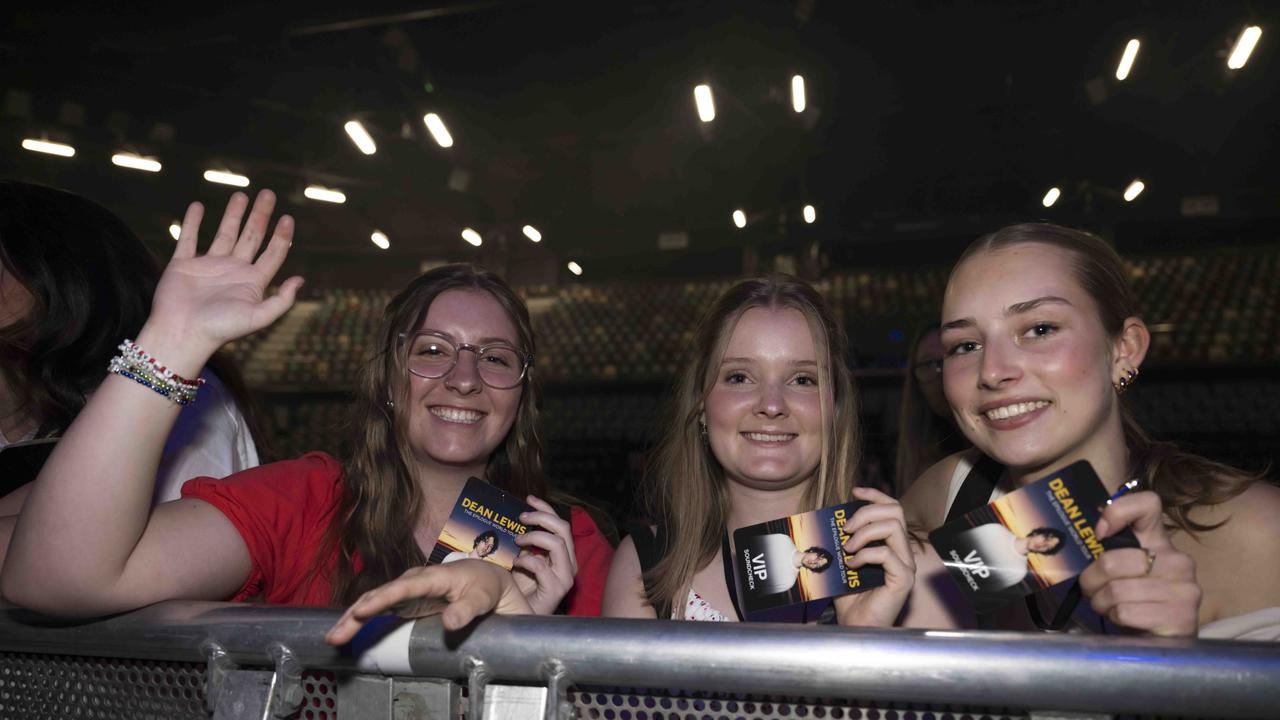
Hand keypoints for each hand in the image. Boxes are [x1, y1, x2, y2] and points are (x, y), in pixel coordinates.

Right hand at [148, 190, 302, 358]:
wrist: (182, 334)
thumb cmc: (220, 329)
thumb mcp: (258, 317)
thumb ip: (282, 300)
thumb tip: (301, 280)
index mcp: (252, 282)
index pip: (272, 254)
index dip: (282, 236)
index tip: (288, 218)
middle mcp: (232, 271)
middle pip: (251, 237)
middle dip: (260, 216)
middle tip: (268, 194)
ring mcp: (208, 266)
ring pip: (224, 233)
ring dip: (233, 214)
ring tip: (241, 195)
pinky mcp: (183, 265)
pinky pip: (188, 238)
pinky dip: (192, 222)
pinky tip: (198, 206)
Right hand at [324, 560, 531, 644]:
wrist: (488, 581)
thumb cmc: (485, 587)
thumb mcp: (482, 597)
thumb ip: (467, 609)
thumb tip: (449, 622)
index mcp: (432, 577)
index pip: (403, 588)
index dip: (381, 599)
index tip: (361, 611)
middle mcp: (414, 581)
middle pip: (380, 595)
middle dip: (356, 614)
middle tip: (335, 635)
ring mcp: (407, 591)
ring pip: (374, 601)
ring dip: (352, 618)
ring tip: (333, 637)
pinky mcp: (405, 602)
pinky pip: (379, 610)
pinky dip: (361, 620)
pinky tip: (346, 632)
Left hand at [510, 496, 577, 614]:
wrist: (524, 617)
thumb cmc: (521, 590)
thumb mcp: (521, 559)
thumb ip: (523, 544)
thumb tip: (510, 523)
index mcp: (562, 553)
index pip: (559, 523)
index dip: (545, 508)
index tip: (529, 498)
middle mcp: (568, 562)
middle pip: (563, 528)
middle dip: (541, 517)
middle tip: (521, 517)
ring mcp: (565, 575)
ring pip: (557, 543)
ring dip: (535, 537)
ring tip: (518, 541)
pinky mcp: (557, 589)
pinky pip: (542, 566)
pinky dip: (527, 560)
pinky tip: (516, 562)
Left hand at [833, 487, 916, 626]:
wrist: (855, 624)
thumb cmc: (850, 595)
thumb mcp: (841, 560)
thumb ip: (841, 540)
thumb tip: (825, 519)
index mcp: (891, 543)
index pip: (892, 508)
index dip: (875, 495)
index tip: (855, 491)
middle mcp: (902, 551)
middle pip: (895, 511)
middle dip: (866, 513)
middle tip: (845, 528)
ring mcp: (905, 564)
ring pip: (893, 527)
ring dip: (864, 533)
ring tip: (848, 548)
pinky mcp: (903, 578)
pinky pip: (887, 553)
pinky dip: (865, 554)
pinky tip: (852, 565)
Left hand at [1080, 491, 1199, 636]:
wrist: (1159, 643)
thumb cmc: (1134, 602)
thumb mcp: (1120, 571)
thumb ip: (1110, 549)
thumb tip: (1096, 533)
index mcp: (1160, 542)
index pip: (1147, 504)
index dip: (1117, 512)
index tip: (1099, 534)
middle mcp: (1179, 561)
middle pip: (1111, 560)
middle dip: (1091, 581)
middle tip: (1093, 592)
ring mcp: (1185, 590)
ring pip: (1116, 590)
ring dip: (1101, 603)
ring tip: (1110, 608)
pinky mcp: (1182, 618)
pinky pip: (1126, 612)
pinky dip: (1115, 619)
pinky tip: (1125, 621)